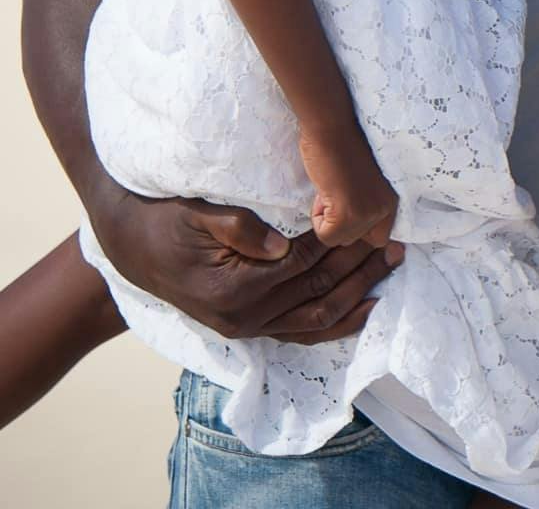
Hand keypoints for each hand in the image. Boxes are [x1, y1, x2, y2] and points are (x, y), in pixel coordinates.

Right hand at [85, 183, 399, 341]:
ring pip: (317, 319)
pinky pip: (303, 333)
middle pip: (319, 291)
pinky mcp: (251, 329)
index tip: (374, 222)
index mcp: (233, 289)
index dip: (343, 242)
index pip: (305, 264)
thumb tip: (281, 244)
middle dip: (361, 266)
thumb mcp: (196, 214)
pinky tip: (367, 307)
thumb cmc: (167, 222)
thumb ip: (238, 228)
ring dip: (359, 294)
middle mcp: (244, 317)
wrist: (132, 249)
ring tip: (391, 265)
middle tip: (397, 241)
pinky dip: (338, 323)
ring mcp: (248, 329)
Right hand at [299, 126, 397, 248]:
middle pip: (357, 240)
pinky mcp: (349, 214)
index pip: (381, 238)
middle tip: (336, 193)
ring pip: (340, 239)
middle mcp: (388, 208)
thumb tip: (352, 232)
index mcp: (395, 199)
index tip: (347, 206)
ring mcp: (370, 212)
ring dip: (328, 219)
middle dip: (341, 224)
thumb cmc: (343, 148)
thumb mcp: (366, 184)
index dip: (358, 227)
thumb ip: (367, 206)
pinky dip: (318, 218)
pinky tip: (325, 191)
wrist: (332, 128)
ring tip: (331, 189)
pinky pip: (327, 236)